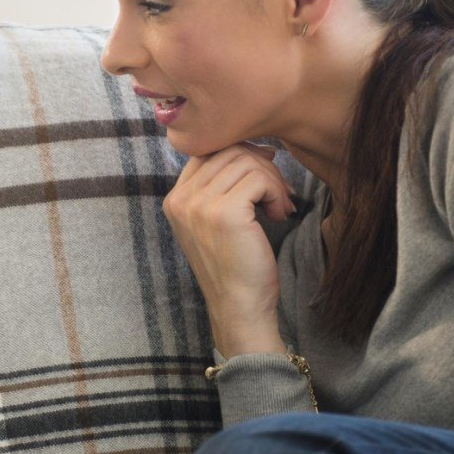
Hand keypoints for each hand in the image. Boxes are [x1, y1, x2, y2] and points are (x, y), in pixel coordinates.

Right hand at [163, 142, 295, 357]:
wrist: (239, 307)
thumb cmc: (236, 266)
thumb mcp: (217, 221)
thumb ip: (221, 186)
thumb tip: (256, 146)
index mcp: (175, 199)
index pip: (207, 151)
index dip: (240, 155)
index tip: (262, 176)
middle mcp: (180, 199)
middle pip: (228, 151)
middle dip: (261, 167)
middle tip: (277, 195)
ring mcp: (199, 205)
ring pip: (246, 161)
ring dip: (272, 181)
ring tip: (278, 208)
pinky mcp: (225, 212)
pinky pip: (258, 178)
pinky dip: (276, 192)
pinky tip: (277, 215)